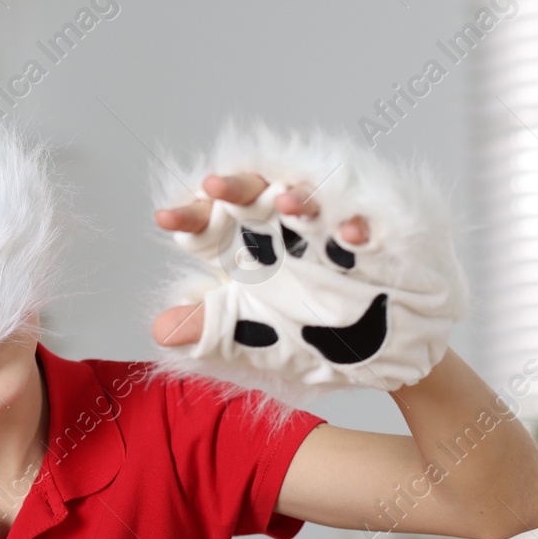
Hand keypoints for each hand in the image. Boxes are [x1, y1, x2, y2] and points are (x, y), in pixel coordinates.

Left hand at [151, 173, 370, 345]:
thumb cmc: (312, 335)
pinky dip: (359, 228)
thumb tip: (160, 331)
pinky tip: (351, 235)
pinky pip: (365, 226)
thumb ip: (212, 330)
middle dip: (234, 188)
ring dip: (299, 196)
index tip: (165, 219)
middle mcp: (280, 233)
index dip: (188, 217)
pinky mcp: (371, 242)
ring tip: (283, 200)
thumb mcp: (255, 337)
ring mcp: (325, 233)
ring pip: (310, 199)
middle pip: (252, 195)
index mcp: (245, 251)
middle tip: (213, 185)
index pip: (210, 223)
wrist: (376, 353)